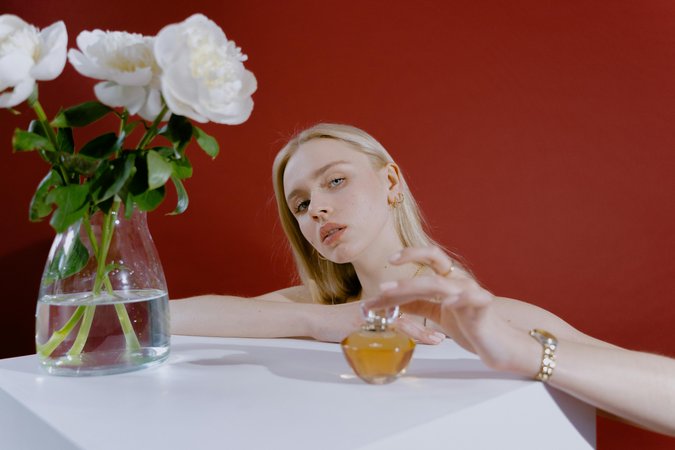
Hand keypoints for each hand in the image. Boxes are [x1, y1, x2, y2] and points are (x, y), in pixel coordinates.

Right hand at [309, 298, 446, 344]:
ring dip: (425, 328)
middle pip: (414, 305)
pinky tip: (420, 340)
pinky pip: (395, 324)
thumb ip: (374, 326)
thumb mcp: (358, 324)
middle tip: (449, 329)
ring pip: (408, 314)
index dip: (427, 309)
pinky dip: (411, 332)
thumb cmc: (332, 323)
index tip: (441, 321)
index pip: (409, 302)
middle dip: (433, 316)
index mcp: (380, 302)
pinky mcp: (368, 318)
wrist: (312, 319)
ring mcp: (375, 309)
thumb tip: (385, 338)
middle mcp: (380, 302)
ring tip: (440, 339)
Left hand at [364, 246, 525, 369]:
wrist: (501, 346)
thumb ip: (419, 304)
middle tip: (382, 286)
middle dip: (407, 266)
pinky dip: (460, 298)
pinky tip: (447, 303)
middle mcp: (460, 280)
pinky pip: (473, 298)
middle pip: (434, 261)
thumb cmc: (471, 326)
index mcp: (450, 278)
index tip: (389, 260)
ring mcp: (472, 292)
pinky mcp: (484, 308)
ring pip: (441, 282)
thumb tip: (391, 300)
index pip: (430, 257)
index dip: (411, 253)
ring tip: (394, 294)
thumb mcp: (439, 314)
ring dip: (414, 286)